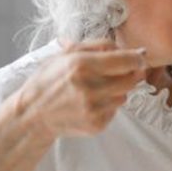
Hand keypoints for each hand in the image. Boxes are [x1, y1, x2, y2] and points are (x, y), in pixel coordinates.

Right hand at [14, 40, 145, 137]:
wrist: (32, 114)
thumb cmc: (49, 80)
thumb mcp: (66, 54)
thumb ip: (98, 46)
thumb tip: (130, 49)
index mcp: (81, 65)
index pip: (127, 60)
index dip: (137, 58)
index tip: (139, 57)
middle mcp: (89, 88)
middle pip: (132, 79)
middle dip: (131, 73)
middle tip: (121, 71)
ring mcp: (93, 109)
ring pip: (125, 95)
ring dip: (118, 90)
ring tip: (97, 88)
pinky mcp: (96, 124)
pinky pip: (115, 110)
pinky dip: (108, 105)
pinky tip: (91, 103)